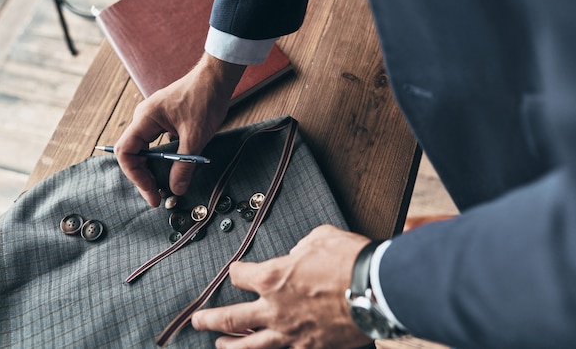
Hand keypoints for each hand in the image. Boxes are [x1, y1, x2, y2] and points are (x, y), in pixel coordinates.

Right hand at [115, 53, 245, 206]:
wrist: (218, 77)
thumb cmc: (205, 99)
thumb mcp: (196, 136)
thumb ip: (184, 164)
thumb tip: (176, 189)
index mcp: (145, 118)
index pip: (126, 153)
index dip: (136, 176)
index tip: (152, 192)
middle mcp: (144, 118)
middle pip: (134, 154)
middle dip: (144, 177)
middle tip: (158, 196)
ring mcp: (154, 118)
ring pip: (146, 150)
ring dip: (154, 169)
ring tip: (166, 187)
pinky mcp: (165, 120)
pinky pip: (157, 144)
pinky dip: (164, 159)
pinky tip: (177, 169)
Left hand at [192, 225, 373, 348]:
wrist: (377, 289)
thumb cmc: (350, 260)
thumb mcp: (321, 238)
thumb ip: (301, 247)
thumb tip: (297, 255)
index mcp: (274, 277)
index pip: (240, 276)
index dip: (235, 272)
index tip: (234, 272)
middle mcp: (274, 308)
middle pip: (230, 318)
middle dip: (209, 320)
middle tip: (198, 321)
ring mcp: (290, 333)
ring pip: (248, 346)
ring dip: (229, 346)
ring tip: (219, 346)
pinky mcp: (308, 348)